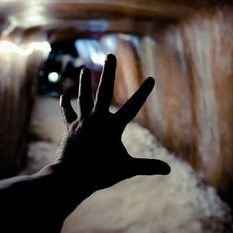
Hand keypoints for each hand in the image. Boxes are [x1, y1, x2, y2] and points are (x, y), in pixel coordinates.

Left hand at [55, 54, 169, 191]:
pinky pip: (68, 112)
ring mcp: (82, 121)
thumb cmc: (101, 173)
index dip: (144, 92)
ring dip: (84, 83)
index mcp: (113, 126)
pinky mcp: (70, 127)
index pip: (133, 106)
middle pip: (104, 91)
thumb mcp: (127, 169)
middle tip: (110, 55)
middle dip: (109, 72)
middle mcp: (97, 118)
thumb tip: (169, 169)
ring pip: (83, 97)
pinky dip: (66, 105)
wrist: (71, 177)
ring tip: (84, 70)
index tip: (151, 78)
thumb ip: (148, 166)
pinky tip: (64, 96)